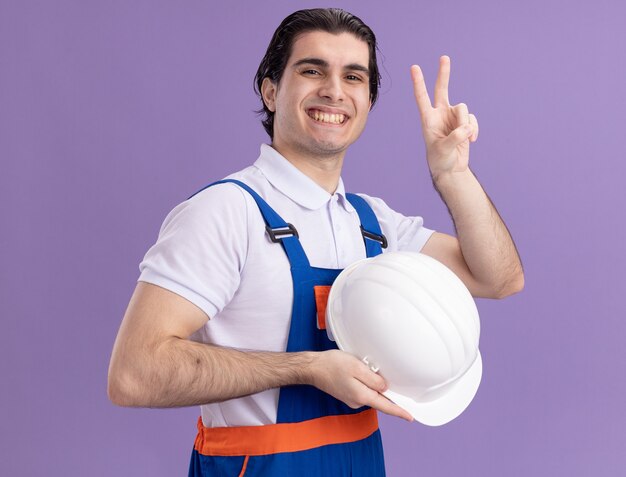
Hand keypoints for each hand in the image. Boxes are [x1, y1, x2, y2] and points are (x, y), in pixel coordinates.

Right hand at [308, 350, 413, 421]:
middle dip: (384, 388)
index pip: (386, 406)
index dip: (399, 412)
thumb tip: (385, 387)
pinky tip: (359, 372)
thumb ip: (373, 379)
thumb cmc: (332, 365)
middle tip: (379, 373)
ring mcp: (351, 399)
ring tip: (363, 367)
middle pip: (379, 399)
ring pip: (370, 393)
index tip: (410, 417)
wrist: (312, 368)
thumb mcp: (356, 367)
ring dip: (373, 383)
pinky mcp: (347, 394)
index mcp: (361, 395)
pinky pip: (362, 390)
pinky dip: (365, 382)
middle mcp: (357, 401)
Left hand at [411, 56, 478, 180]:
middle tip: (444, 57)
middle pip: (442, 89)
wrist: (451, 168)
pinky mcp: (465, 122)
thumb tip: (467, 127)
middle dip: (444, 73)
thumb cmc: (440, 159)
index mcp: (428, 119)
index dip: (419, 83)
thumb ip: (454, 138)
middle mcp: (440, 114)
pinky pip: (472, 119)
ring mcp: (453, 117)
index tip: (414, 68)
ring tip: (464, 138)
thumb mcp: (444, 150)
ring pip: (463, 109)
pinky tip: (471, 140)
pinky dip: (474, 130)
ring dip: (466, 123)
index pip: (422, 98)